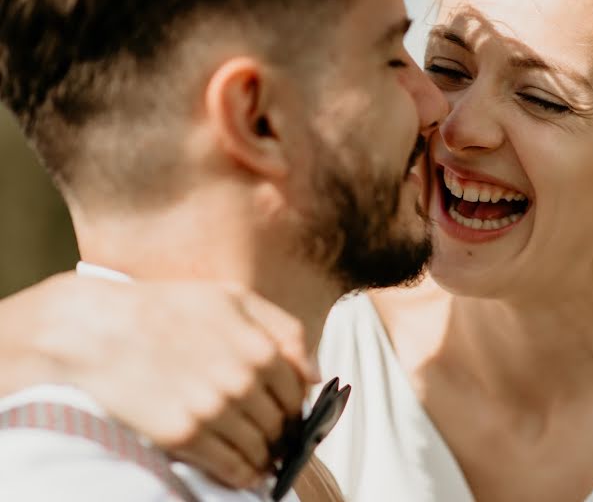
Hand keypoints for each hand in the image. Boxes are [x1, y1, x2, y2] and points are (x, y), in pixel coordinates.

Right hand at [0, 272, 320, 487]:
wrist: (100, 329)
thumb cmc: (168, 308)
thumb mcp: (234, 298)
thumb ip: (283, 329)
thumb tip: (314, 372)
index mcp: (261, 349)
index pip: (297, 392)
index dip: (293, 403)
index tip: (285, 410)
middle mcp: (243, 382)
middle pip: (281, 422)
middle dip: (279, 429)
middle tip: (272, 434)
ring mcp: (214, 411)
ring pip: (260, 447)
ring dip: (264, 454)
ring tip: (259, 454)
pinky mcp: (185, 435)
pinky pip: (231, 466)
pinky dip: (242, 473)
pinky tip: (242, 470)